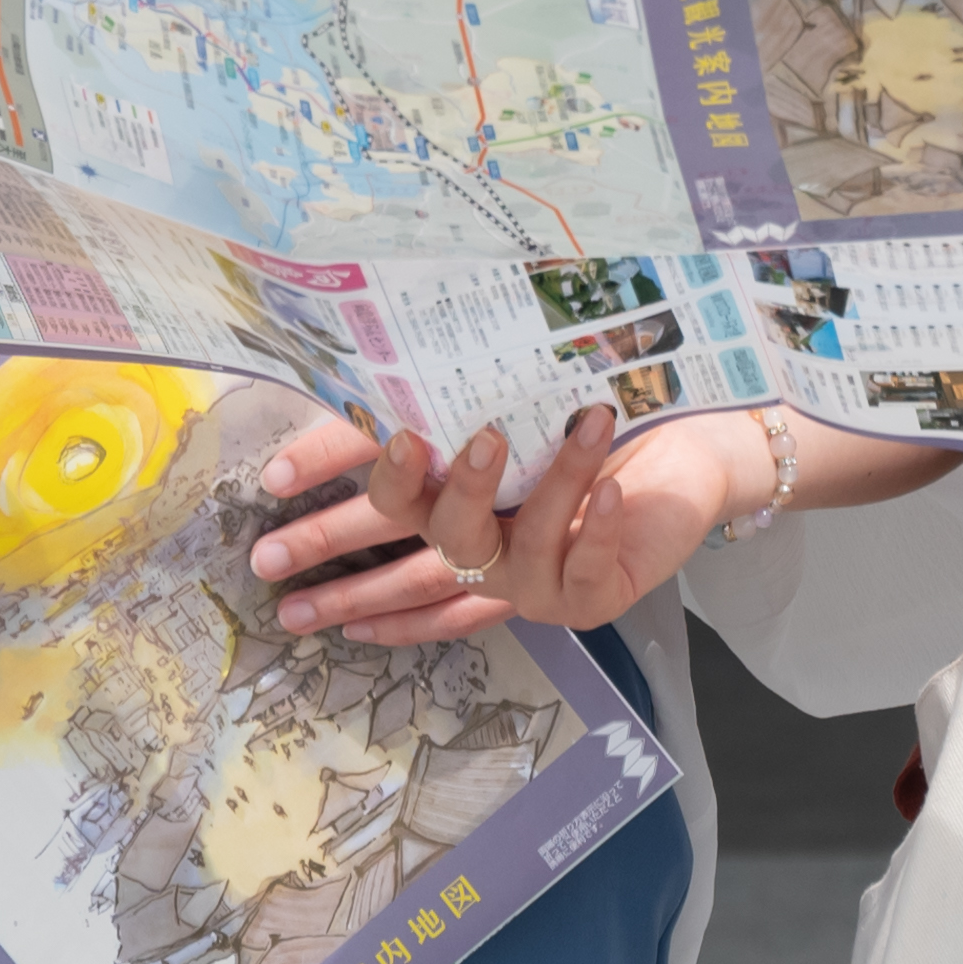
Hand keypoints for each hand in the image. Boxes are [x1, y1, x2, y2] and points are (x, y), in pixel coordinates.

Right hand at [247, 406, 752, 638]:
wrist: (689, 446)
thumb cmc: (586, 418)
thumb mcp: (503, 401)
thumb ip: (427, 399)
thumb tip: (341, 370)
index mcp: (455, 518)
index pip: (380, 529)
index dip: (328, 542)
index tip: (273, 544)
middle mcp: (487, 559)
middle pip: (428, 555)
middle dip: (421, 515)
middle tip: (452, 447)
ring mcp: (538, 583)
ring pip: (513, 547)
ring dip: (538, 484)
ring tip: (560, 425)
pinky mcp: (596, 592)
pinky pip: (586, 567)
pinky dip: (592, 526)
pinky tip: (608, 492)